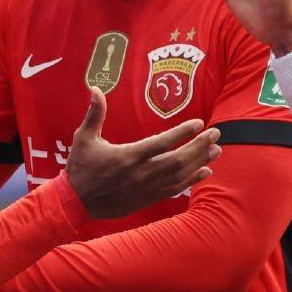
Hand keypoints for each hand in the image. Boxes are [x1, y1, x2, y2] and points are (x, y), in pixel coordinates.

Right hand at [65, 87, 221, 218]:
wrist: (75, 202)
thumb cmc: (80, 167)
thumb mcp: (83, 138)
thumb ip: (94, 114)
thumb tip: (95, 89)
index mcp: (127, 156)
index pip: (161, 143)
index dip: (182, 133)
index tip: (199, 123)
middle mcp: (140, 173)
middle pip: (178, 160)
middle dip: (199, 146)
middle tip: (215, 134)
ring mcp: (146, 188)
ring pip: (180, 176)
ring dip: (200, 162)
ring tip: (216, 150)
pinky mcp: (147, 199)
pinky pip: (175, 190)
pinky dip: (192, 180)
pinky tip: (205, 171)